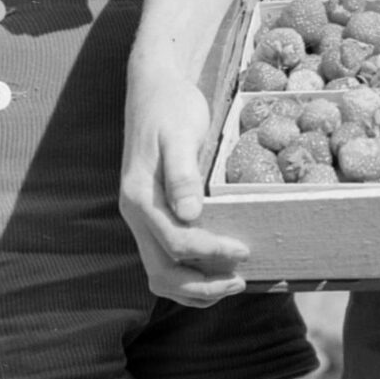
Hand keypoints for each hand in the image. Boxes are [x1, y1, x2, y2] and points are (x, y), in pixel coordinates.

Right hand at [119, 76, 250, 305]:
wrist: (154, 89)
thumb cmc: (171, 107)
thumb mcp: (180, 133)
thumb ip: (182, 174)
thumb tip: (189, 215)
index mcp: (139, 196)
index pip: (176, 243)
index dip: (212, 253)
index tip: (244, 250)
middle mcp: (135, 214)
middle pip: (162, 272)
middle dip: (202, 286)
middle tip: (241, 281)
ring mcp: (141, 218)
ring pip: (159, 274)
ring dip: (194, 289)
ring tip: (230, 284)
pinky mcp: (152, 216)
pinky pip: (164, 259)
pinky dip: (188, 276)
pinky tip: (214, 271)